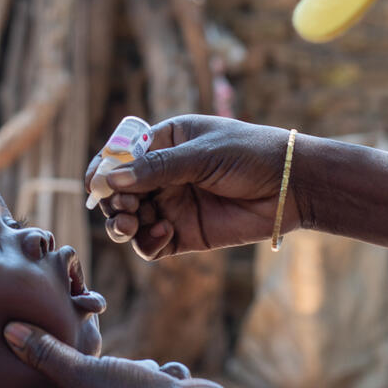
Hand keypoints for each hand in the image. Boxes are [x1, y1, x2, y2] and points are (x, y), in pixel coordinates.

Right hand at [89, 114, 301, 260]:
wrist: (292, 187)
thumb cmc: (251, 155)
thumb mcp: (202, 154)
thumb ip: (157, 168)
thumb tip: (111, 179)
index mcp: (165, 142)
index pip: (121, 156)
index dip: (104, 170)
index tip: (95, 183)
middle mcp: (163, 175)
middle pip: (119, 192)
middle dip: (113, 201)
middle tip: (125, 207)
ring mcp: (172, 205)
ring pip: (130, 220)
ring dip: (122, 224)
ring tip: (131, 224)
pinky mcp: (184, 235)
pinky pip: (151, 244)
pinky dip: (148, 242)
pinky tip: (165, 234)